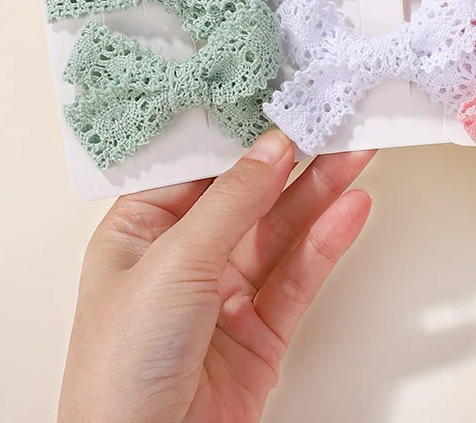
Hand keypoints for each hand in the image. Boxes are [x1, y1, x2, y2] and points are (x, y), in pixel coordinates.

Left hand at [59, 130, 373, 422]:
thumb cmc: (119, 373)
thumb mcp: (173, 263)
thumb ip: (231, 201)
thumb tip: (271, 148)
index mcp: (140, 232)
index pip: (199, 168)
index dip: (242, 135)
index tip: (280, 103)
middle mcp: (184, 257)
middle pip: (250, 194)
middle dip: (295, 159)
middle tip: (334, 123)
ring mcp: (225, 293)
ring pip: (282, 229)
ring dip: (321, 192)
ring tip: (356, 154)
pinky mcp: (261, 327)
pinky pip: (299, 272)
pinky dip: (327, 241)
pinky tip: (350, 210)